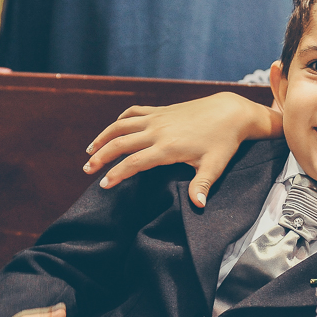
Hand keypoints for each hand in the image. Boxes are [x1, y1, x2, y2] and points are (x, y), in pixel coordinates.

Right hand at [82, 92, 279, 203]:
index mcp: (167, 147)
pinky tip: (113, 129)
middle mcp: (157, 130)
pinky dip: (120, 120)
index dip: (116, 174)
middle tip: (87, 169)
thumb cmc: (223, 142)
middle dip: (101, 157)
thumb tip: (198, 205)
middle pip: (120, 143)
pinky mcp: (161, 110)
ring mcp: (158, 118)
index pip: (133, 162)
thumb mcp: (214, 165)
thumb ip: (202, 185)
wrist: (230, 112)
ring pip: (121, 125)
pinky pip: (134, 112)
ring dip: (103, 137)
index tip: (104, 184)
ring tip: (90, 150)